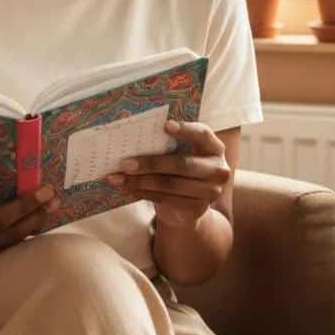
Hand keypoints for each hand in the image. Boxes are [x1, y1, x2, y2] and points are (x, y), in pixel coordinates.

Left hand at [103, 120, 230, 228]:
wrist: (188, 204)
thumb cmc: (179, 169)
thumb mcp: (180, 153)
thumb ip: (167, 144)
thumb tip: (131, 136)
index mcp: (214, 148)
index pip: (203, 134)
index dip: (186, 130)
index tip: (165, 125)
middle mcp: (218, 169)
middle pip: (182, 164)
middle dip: (150, 163)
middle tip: (124, 163)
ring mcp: (210, 192)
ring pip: (170, 185)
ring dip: (139, 181)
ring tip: (117, 178)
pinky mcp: (197, 208)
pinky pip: (166, 199)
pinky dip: (143, 193)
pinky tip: (127, 189)